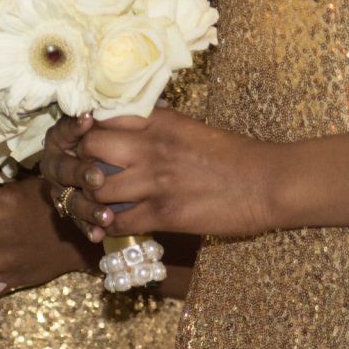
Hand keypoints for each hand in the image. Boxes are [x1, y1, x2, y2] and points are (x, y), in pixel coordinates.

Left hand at [39, 108, 282, 241]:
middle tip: (80, 179)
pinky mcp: (163, 214)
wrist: (269, 182)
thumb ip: (158, 126)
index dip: (85, 132)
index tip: (81, 145)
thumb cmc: (234, 157)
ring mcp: (156, 181)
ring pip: (96, 189)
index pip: (103, 118)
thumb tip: (132, 123)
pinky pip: (117, 222)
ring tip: (94, 207)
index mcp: (160, 122)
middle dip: (79, 165)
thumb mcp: (191, 129)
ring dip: (89, 201)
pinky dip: (108, 228)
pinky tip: (108, 230)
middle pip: (89, 149)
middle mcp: (152, 147)